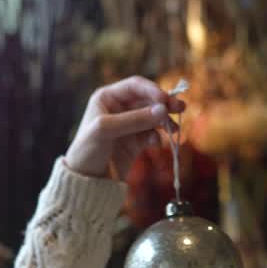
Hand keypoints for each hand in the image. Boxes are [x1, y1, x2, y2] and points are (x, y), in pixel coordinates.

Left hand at [64, 76, 184, 180]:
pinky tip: (157, 143)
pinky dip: (158, 137)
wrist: (85, 181)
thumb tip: (163, 110)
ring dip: (165, 122)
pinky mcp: (136, 142)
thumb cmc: (88, 150)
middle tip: (181, 108)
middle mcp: (119, 108)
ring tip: (175, 130)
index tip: (166, 100)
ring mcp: (129, 125)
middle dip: (164, 104)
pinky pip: (152, 134)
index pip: (135, 86)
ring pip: (153, 117)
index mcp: (107, 98)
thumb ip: (135, 120)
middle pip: (148, 100)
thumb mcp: (107, 130)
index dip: (152, 90)